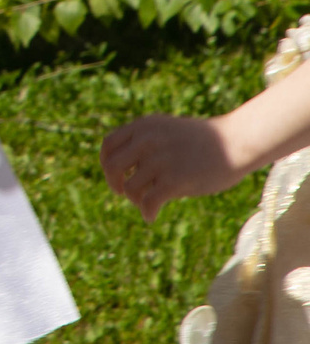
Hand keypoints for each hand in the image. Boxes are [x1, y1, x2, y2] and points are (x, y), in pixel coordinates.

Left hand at [103, 113, 249, 220]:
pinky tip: (151, 217)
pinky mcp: (175, 180)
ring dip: (135, 200)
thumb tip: (120, 172)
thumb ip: (144, 143)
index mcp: (144, 126)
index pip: (109, 145)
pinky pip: (148, 202)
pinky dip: (147, 213)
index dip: (106, 163)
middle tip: (123, 193)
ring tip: (147, 204)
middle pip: (113, 166)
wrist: (237, 142)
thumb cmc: (204, 141)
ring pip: (130, 188)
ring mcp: (160, 160)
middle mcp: (147, 140)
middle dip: (114, 183)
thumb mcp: (167, 131)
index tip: (115, 175)